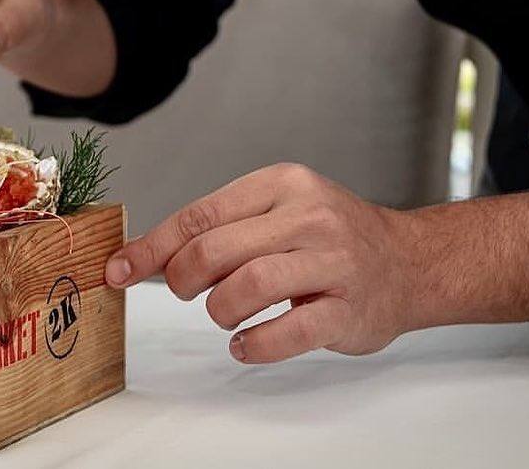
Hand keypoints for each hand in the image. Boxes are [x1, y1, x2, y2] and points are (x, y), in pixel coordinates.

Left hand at [104, 163, 418, 363]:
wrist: (410, 260)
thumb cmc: (327, 235)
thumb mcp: (276, 210)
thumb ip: (221, 228)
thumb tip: (149, 256)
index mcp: (281, 184)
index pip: (200, 215)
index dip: (152, 246)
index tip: (118, 269)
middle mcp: (308, 216)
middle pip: (216, 249)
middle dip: (182, 279)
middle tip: (184, 291)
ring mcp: (333, 263)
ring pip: (249, 286)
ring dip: (219, 310)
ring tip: (223, 315)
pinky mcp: (350, 310)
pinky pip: (290, 332)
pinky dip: (255, 344)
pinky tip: (245, 344)